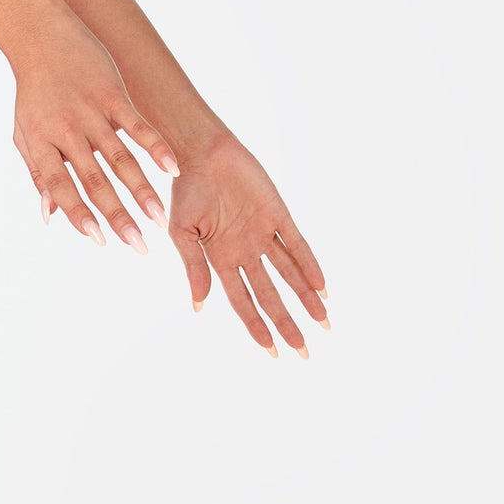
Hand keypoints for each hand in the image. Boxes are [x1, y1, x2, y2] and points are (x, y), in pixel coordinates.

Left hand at [12, 5, 178, 250]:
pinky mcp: (112, 94)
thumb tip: (50, 218)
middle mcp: (67, 131)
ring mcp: (91, 112)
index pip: (62, 187)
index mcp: (42, 144)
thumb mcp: (25, 134)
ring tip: (159, 218)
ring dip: (142, 190)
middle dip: (117, 215)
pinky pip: (138, 125)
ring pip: (120, 158)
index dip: (79, 214)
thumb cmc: (33, 93)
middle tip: (138, 245)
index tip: (99, 240)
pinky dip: (156, 146)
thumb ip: (39, 175)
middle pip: (94, 180)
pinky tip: (172, 168)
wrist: (41, 37)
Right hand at [167, 133, 327, 353]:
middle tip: (304, 351)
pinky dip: (310, 265)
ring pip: (290, 275)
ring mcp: (263, 234)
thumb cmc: (184, 189)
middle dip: (287, 324)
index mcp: (220, 259)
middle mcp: (245, 251)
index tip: (272, 351)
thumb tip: (199, 307)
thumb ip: (194, 268)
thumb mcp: (181, 233)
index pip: (244, 303)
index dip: (258, 328)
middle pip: (271, 297)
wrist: (200, 152)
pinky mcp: (277, 213)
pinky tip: (322, 287)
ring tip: (323, 324)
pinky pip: (298, 243)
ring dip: (306, 299)